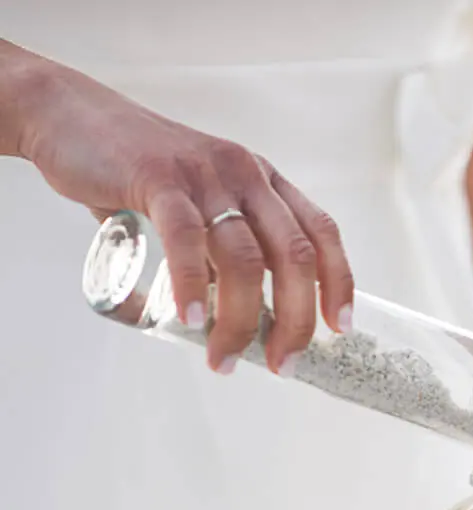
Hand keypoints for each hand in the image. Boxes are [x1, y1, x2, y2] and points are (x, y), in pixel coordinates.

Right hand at [15, 51, 351, 373]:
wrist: (68, 118)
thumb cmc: (139, 174)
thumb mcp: (202, 208)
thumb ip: (223, 252)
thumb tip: (238, 314)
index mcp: (264, 183)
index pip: (322, 233)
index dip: (338, 282)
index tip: (339, 328)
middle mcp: (246, 175)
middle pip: (294, 256)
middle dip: (295, 320)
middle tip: (282, 364)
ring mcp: (206, 175)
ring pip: (245, 259)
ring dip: (239, 321)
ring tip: (222, 360)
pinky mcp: (159, 177)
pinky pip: (187, 240)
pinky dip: (192, 286)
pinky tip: (190, 320)